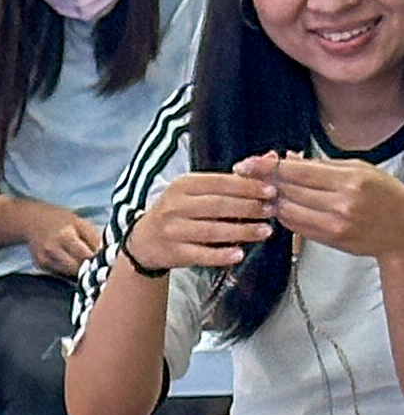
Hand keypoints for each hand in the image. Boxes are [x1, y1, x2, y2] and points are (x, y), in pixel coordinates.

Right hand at [23, 200, 103, 277]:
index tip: (106, 260)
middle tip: (98, 265)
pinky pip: (59, 273)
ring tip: (86, 265)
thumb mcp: (80, 223)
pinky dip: (68, 271)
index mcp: (66, 236)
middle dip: (89, 267)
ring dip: (80, 271)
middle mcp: (53, 250)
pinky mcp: (40, 265)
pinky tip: (71, 263)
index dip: (98, 259)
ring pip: (69, 274)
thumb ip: (93, 239)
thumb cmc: (60, 219)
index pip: (87, 256)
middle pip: (78, 268)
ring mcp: (45, 259)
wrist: (32, 221)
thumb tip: (105, 255)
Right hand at [126, 169, 277, 270]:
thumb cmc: (178, 211)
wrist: (143, 241)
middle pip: (217, 206)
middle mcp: (174, 206)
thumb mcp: (198, 190)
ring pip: (212, 230)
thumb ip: (232, 179)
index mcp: (183, 185)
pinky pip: (200, 254)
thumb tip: (270, 159)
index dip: (247, 187)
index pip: (219, 183)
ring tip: (265, 231)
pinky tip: (238, 254)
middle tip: (271, 211)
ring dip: (241, 231)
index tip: (271, 190)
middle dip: (248, 208)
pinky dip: (220, 255)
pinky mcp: (172, 252)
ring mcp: (172, 230)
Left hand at [259, 151, 403, 260]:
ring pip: (287, 210)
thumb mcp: (359, 169)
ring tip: (263, 190)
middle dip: (265, 182)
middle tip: (247, 175)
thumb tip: (288, 157)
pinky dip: (283, 214)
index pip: (299, 173)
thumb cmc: (383, 194)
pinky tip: (279, 206)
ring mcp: (332, 225)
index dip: (269, 167)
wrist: (400, 228)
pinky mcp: (326, 240)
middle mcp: (340, 204)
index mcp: (349, 181)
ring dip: (271, 200)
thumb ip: (322, 165)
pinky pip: (294, 225)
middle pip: (289, 191)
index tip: (247, 164)